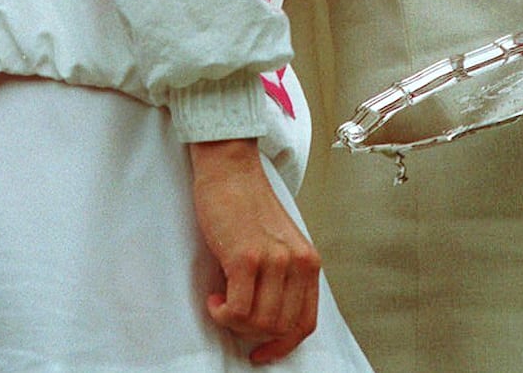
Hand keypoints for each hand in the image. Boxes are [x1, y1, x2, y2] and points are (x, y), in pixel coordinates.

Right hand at [188, 138, 321, 363]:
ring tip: (222, 301)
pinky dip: (221, 313)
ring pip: (258, 323)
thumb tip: (266, 321)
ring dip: (234, 322)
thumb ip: (283, 278)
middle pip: (279, 327)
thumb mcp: (279, 244)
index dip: (282, 345)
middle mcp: (296, 261)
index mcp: (308, 260)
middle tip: (232, 314)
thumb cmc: (248, 204)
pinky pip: (237, 310)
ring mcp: (273, 259)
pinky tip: (214, 297)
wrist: (231, 170)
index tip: (262, 352)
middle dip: (251, 331)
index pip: (305, 322)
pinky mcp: (246, 257)